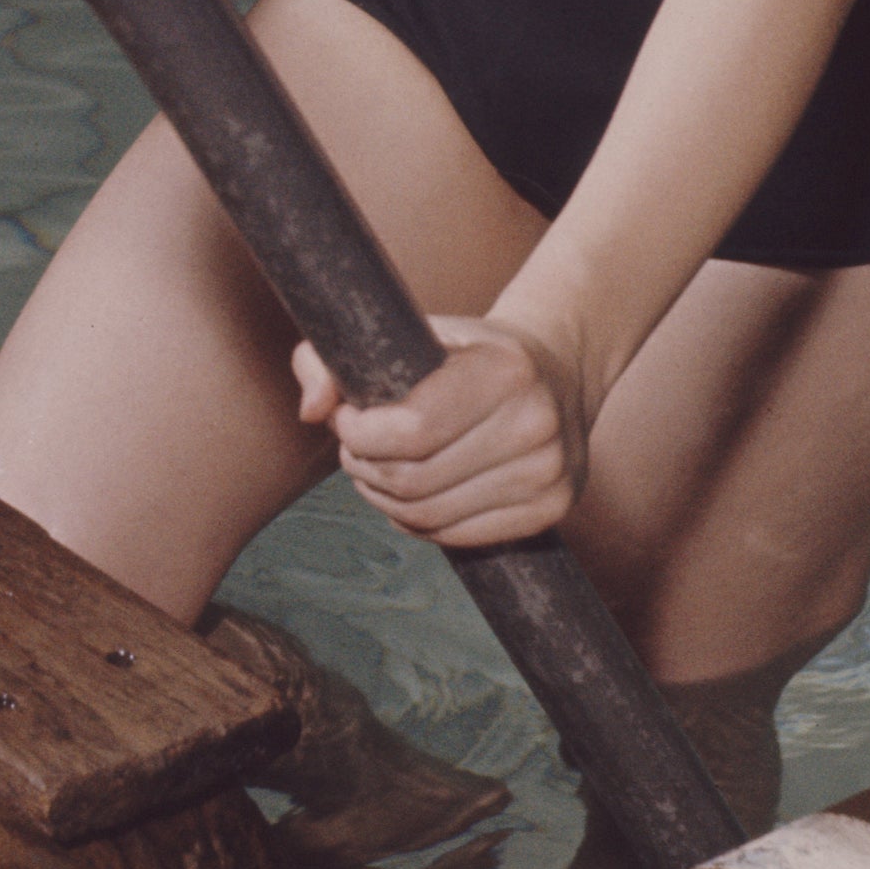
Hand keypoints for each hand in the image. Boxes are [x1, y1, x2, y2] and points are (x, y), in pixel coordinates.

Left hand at [290, 314, 587, 549]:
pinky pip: (457, 537)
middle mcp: (536, 424)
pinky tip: (413, 494)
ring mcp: (550, 472)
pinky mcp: (551, 509)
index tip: (347, 419)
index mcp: (505, 370)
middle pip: (414, 480)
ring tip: (379, 469)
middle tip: (357, 447)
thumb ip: (332, 358)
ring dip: (385, 499)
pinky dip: (419, 523)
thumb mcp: (406, 331)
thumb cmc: (466, 351)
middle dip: (365, 467)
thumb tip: (312, 412)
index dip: (359, 433)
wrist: (557, 369)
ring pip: (429, 516)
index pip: (412, 430)